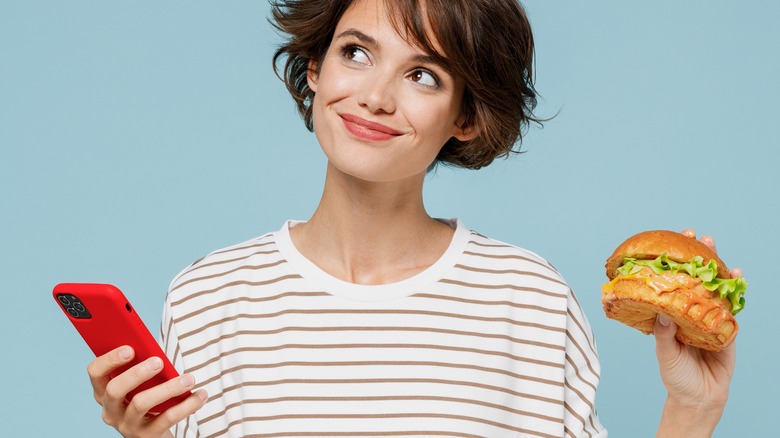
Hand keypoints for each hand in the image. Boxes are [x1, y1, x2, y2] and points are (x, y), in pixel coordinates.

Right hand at [87, 346, 206, 437]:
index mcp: (104, 391)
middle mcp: (111, 410)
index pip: (95, 372)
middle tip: (159, 361)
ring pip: (141, 404)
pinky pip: (166, 419)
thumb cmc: (150, 397)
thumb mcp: (142, 382)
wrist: (157, 433)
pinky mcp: (146, 436)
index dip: (110, 359)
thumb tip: (155, 351)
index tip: (130, 347)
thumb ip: (143, 365)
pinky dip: (187, 405)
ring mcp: (127, 425)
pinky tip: (200, 395)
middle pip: (115, 389)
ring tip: (189, 379)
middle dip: (137, 373)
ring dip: (168, 388)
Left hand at [654, 229, 738, 436]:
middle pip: (697, 280)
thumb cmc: (676, 375)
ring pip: (716, 288)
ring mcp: (711, 318)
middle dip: (700, 257)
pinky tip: (737, 277)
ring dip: (718, 268)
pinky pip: (732, 307)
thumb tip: (661, 312)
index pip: (674, 283)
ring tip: (717, 249)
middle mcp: (692, 312)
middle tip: (699, 237)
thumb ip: (663, 334)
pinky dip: (735, 292)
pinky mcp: (728, 329)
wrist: (698, 399)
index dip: (675, 264)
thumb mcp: (665, 354)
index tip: (672, 242)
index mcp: (673, 315)